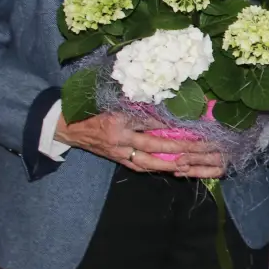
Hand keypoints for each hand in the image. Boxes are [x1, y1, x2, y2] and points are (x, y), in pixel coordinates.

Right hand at [54, 112, 218, 176]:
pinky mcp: (117, 159)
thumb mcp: (113, 101)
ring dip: (170, 162)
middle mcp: (119, 138)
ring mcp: (118, 151)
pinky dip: (157, 167)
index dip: (171, 123)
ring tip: (190, 163)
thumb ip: (137, 104)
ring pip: (148, 161)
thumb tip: (165, 106)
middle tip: (200, 146)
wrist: (68, 126)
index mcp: (118, 119)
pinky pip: (140, 166)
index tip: (192, 123)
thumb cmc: (93, 109)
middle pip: (154, 143)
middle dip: (179, 146)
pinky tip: (173, 168)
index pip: (149, 121)